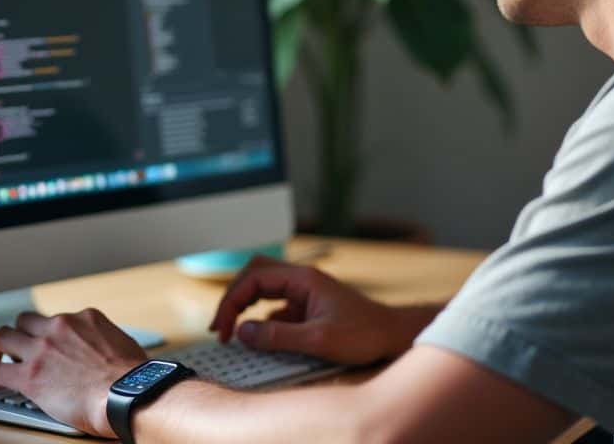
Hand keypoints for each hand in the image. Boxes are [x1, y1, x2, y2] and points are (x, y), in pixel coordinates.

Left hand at [0, 308, 147, 436]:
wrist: (128, 393)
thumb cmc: (133, 377)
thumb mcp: (122, 344)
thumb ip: (104, 341)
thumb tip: (104, 351)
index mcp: (85, 318)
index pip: (57, 318)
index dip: (47, 332)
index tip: (46, 342)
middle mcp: (60, 327)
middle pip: (25, 321)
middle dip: (18, 334)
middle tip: (15, 347)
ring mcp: (42, 349)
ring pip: (3, 338)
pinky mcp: (29, 375)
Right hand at [209, 255, 433, 365]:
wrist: (393, 336)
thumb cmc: (364, 334)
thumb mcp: (318, 340)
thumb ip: (278, 336)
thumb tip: (243, 332)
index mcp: (303, 279)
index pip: (253, 279)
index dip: (231, 302)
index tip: (224, 330)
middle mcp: (301, 280)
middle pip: (254, 274)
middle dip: (232, 298)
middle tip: (220, 327)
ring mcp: (305, 292)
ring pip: (263, 287)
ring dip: (244, 305)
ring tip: (232, 331)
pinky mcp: (308, 307)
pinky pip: (276, 305)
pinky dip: (261, 318)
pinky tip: (260, 338)